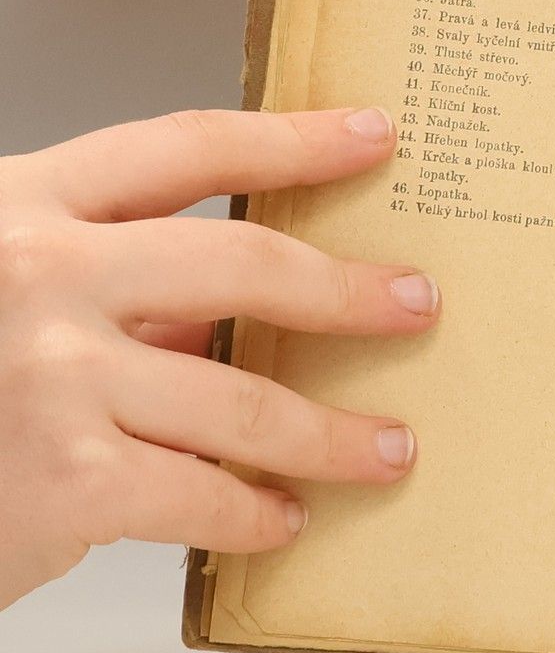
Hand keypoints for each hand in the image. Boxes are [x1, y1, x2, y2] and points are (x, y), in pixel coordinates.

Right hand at [0, 107, 438, 610]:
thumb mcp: (11, 295)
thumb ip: (115, 292)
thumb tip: (243, 319)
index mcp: (25, 207)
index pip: (184, 146)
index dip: (292, 138)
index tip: (376, 135)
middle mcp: (39, 273)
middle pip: (240, 262)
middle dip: (345, 290)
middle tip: (416, 304)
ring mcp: (51, 375)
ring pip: (243, 398)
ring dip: (331, 433)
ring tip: (388, 448)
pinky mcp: (65, 479)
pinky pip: (203, 493)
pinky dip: (254, 512)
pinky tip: (280, 518)